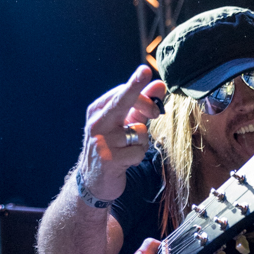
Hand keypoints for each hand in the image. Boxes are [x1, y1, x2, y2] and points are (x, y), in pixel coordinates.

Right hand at [79, 66, 166, 201]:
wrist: (94, 181)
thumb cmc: (112, 147)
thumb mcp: (125, 124)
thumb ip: (142, 105)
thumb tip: (159, 84)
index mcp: (98, 110)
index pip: (120, 92)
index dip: (139, 87)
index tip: (146, 72)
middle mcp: (97, 123)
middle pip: (122, 102)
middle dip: (143, 99)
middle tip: (155, 112)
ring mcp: (101, 142)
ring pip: (139, 132)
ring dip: (142, 142)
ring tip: (128, 149)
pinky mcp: (110, 160)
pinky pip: (139, 151)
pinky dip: (138, 156)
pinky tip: (126, 161)